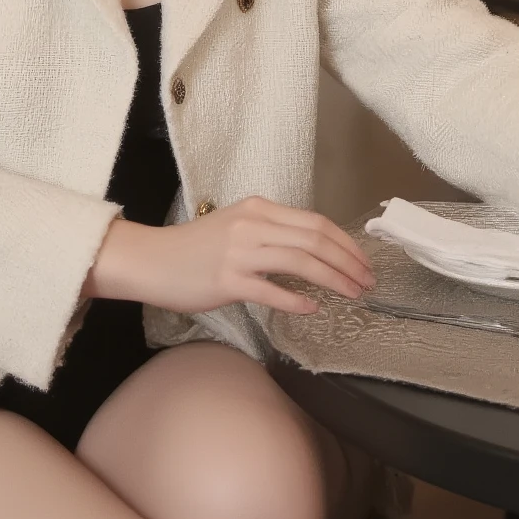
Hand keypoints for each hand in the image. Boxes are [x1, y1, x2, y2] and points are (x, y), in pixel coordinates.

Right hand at [84, 197, 375, 315]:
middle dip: (348, 261)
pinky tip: (313, 309)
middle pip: (315, 239)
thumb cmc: (194, 248)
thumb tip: (311, 253)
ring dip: (333, 279)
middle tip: (368, 282)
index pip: (315, 222)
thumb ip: (271, 234)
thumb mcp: (237, 227)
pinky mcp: (228, 280)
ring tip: (352, 294)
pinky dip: (296, 299)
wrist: (151, 260)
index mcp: (258, 208)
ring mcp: (240, 251)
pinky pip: (271, 289)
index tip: (364, 262)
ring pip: (301, 261)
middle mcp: (253, 224)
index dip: (345, 243)